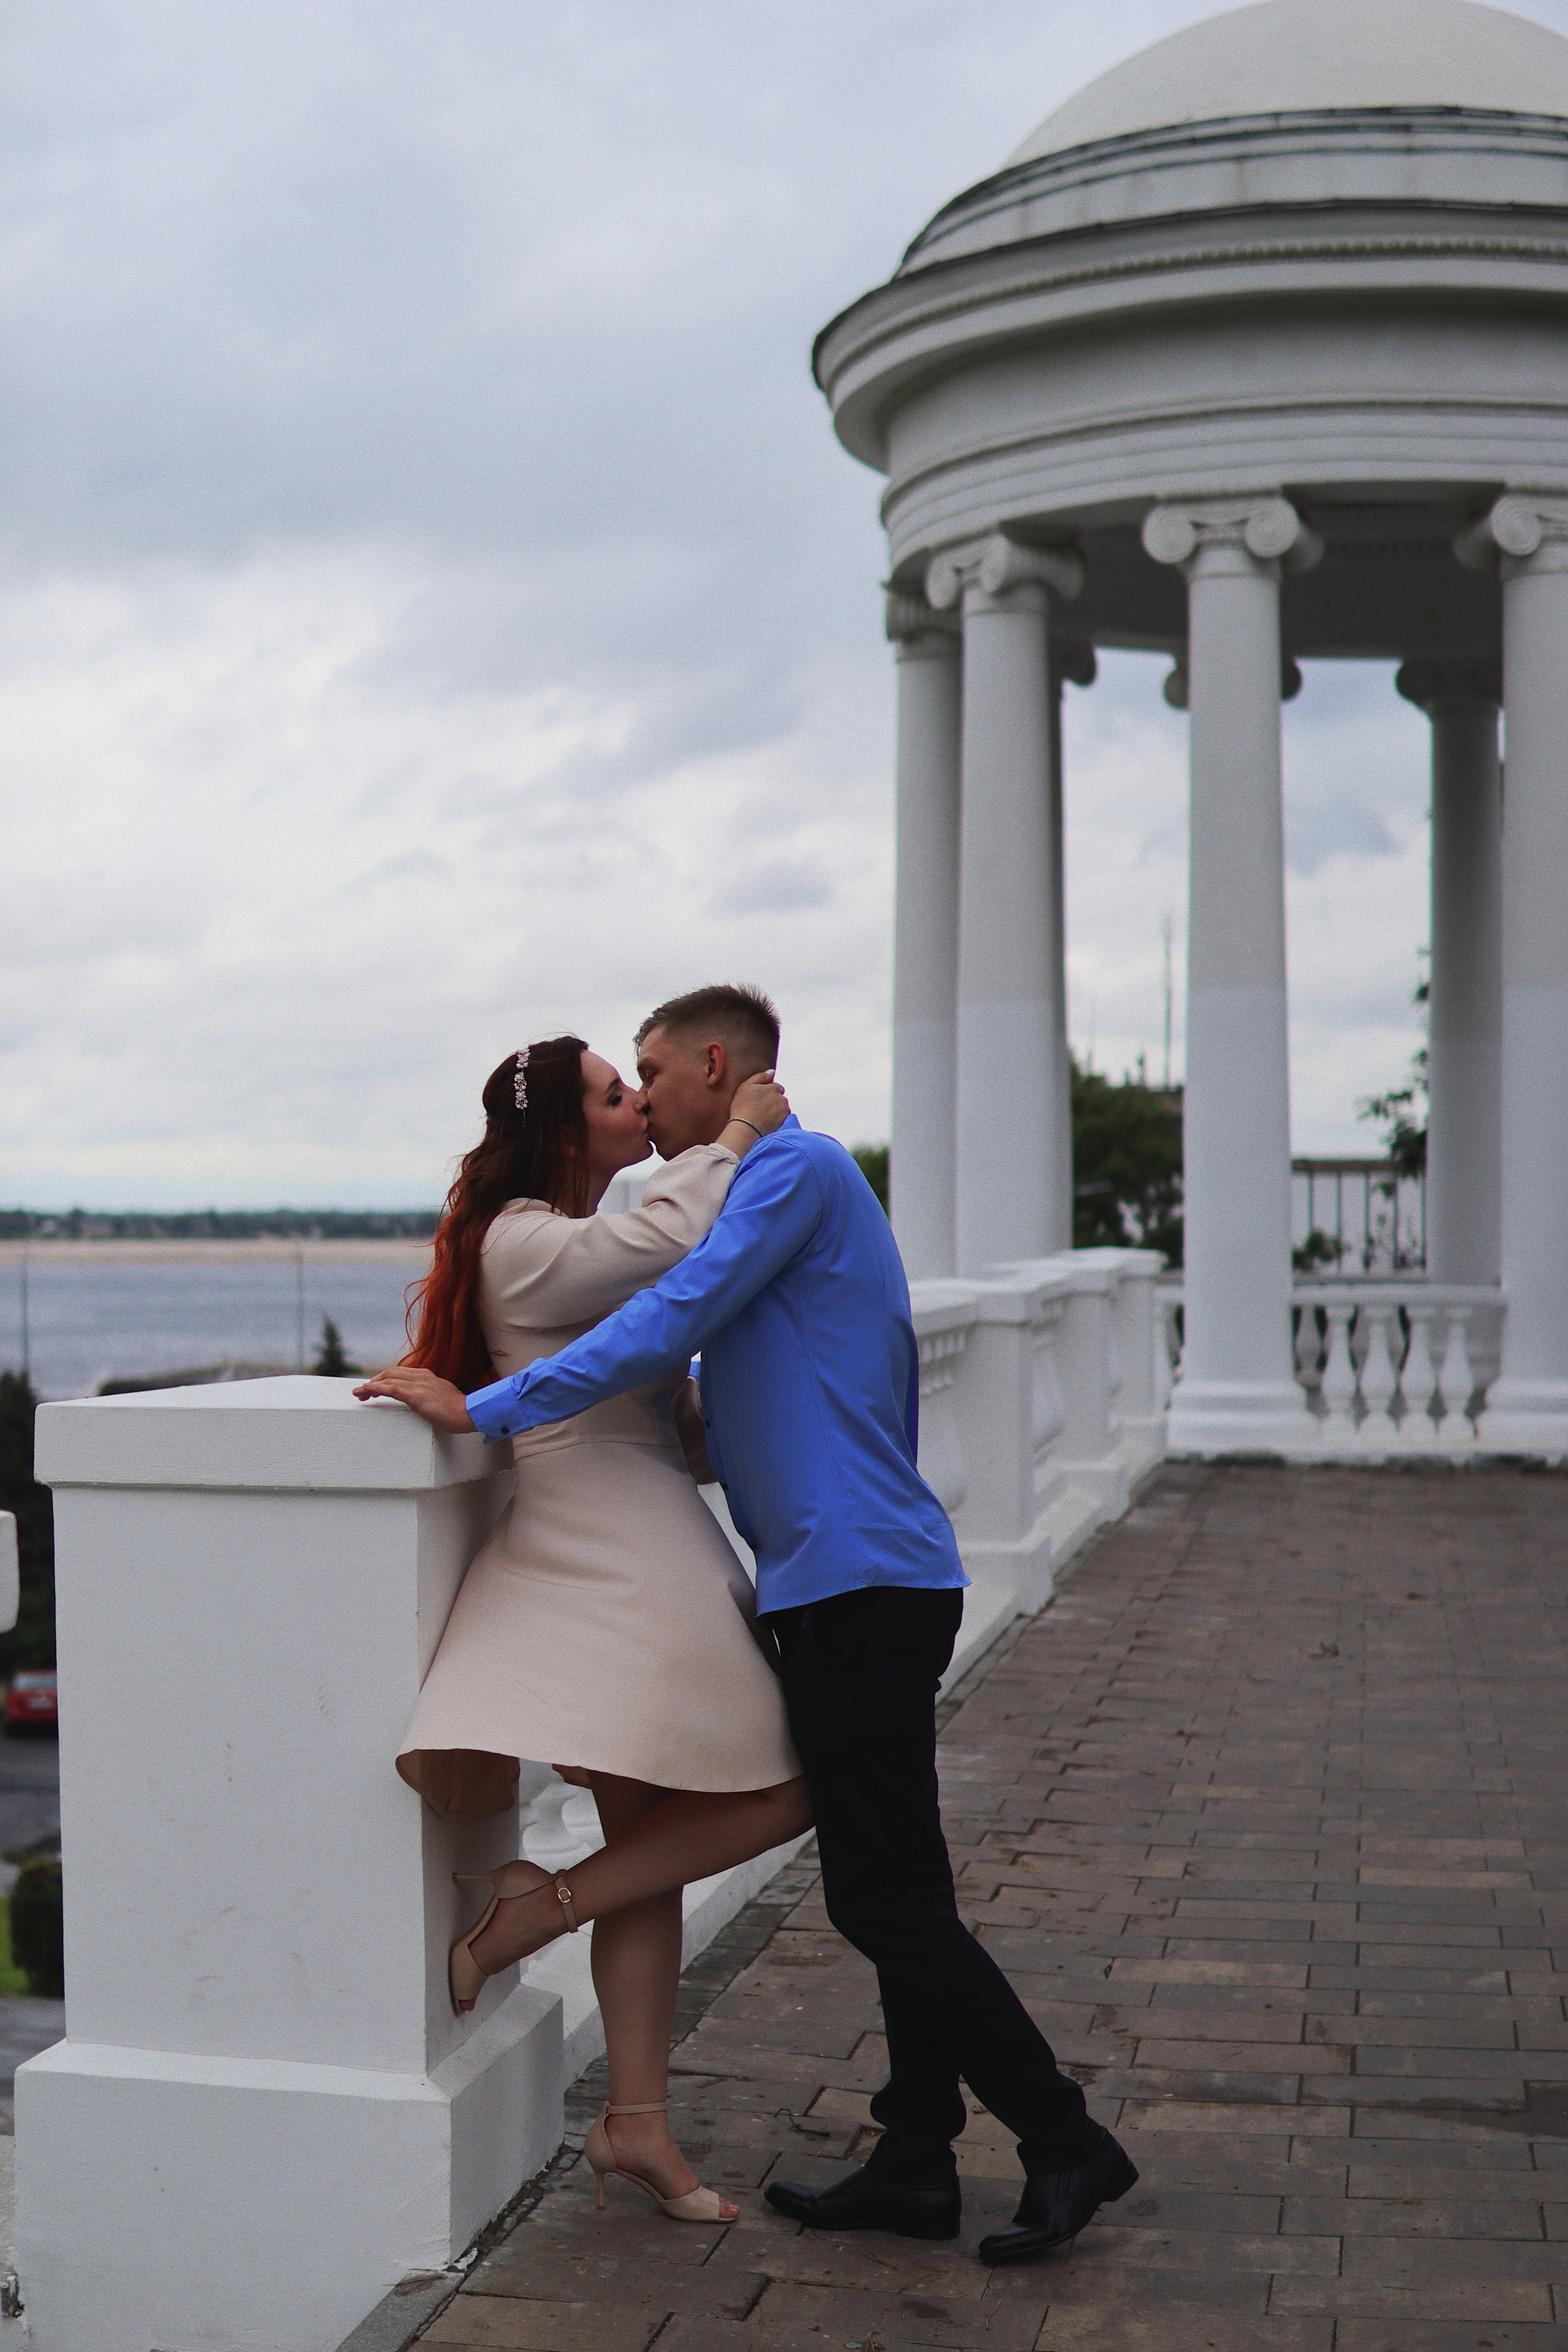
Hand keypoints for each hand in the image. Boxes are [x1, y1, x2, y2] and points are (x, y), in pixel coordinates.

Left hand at [352, 1366, 476, 1432]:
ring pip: (388, 1378)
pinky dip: (375, 1388)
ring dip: (371, 1385)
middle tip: (363, 1391)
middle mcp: (421, 1376)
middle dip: (375, 1380)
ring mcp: (418, 1384)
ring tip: (359, 1393)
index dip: (385, 1378)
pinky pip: (390, 1388)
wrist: (470, 1413)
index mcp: (428, 1376)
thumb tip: (425, 1402)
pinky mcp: (415, 1395)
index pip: (400, 1372)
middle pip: (391, 1372)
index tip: (375, 1387)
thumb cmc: (460, 1411)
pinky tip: (366, 1391)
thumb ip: (432, 1396)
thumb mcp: (443, 1398)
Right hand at [728, 1068, 788, 1136]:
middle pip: (780, 1097)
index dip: (767, 1092)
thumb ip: (761, 1076)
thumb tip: (772, 1071)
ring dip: (776, 1109)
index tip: (758, 1099)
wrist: (745, 1129)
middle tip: (760, 1108)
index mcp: (774, 1088)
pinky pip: (783, 1118)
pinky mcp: (785, 1122)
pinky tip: (767, 1121)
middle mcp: (782, 1098)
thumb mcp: (746, 1086)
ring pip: (782, 1107)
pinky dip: (777, 1119)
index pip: (775, 1087)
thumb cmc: (742, 1106)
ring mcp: (784, 1111)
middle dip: (773, 1100)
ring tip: (762, 1116)